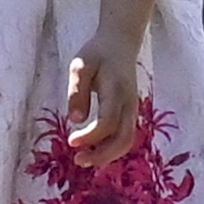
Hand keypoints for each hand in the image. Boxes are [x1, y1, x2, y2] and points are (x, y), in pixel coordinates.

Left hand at [65, 38, 143, 168]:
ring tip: (83, 159)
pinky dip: (111, 148)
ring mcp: (133, 109)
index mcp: (116, 90)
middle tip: (78, 161)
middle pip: (124, 139)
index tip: (70, 142)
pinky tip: (93, 150)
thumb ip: (77, 91)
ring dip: (107, 155)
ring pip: (127, 141)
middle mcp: (129, 103)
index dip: (90, 136)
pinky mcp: (130, 113)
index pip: (107, 122)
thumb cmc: (97, 53)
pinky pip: (125, 136)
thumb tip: (75, 120)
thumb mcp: (80, 65)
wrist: (120, 43)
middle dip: (102, 155)